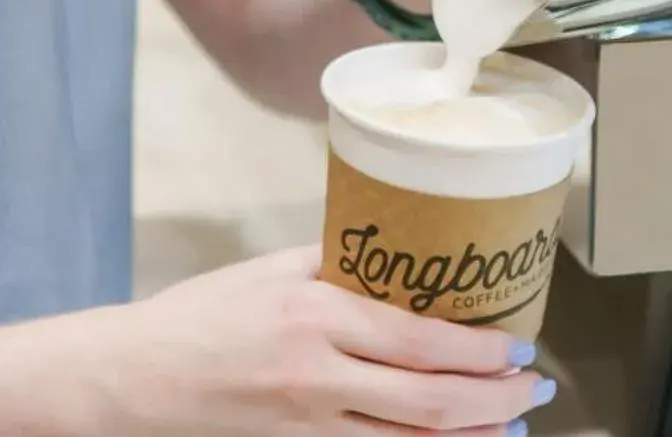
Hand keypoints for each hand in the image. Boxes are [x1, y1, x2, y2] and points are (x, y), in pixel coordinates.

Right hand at [104, 246, 556, 434]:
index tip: (518, 342)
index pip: (419, 339)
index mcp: (315, 312)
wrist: (135, 377)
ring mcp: (309, 422)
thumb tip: (403, 253)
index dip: (480, 350)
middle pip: (430, 401)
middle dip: (495, 398)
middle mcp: (318, 373)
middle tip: (535, 387)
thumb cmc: (201, 314)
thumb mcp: (271, 268)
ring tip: (514, 421)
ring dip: (473, 434)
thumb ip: (337, 263)